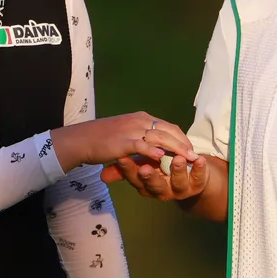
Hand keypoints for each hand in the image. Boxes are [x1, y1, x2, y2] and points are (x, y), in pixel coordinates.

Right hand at [50, 112, 198, 172]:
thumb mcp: (124, 134)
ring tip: (187, 159)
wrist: (81, 139)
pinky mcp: (124, 141)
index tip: (189, 149)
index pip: (167, 126)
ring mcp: (132, 130)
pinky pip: (143, 145)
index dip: (181, 137)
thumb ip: (140, 139)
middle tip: (195, 155)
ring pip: (160, 138)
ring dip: (176, 149)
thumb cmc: (101, 139)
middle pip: (168, 130)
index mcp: (141, 118)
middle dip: (183, 143)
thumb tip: (153, 147)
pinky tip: (164, 159)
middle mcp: (139, 121)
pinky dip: (154, 151)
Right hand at [101, 145, 209, 201]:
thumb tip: (102, 176)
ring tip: (177, 159)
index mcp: (147, 187)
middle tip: (145, 167)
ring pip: (178, 183)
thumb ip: (125, 169)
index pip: (135, 179)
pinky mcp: (197, 185)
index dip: (128, 170)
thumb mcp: (141, 166)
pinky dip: (199, 169)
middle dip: (150, 176)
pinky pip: (198, 177)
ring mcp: (180, 190)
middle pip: (154, 186)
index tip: (122, 157)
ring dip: (177, 171)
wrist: (191, 178)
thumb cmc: (159, 168)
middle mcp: (162, 191)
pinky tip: (199, 159)